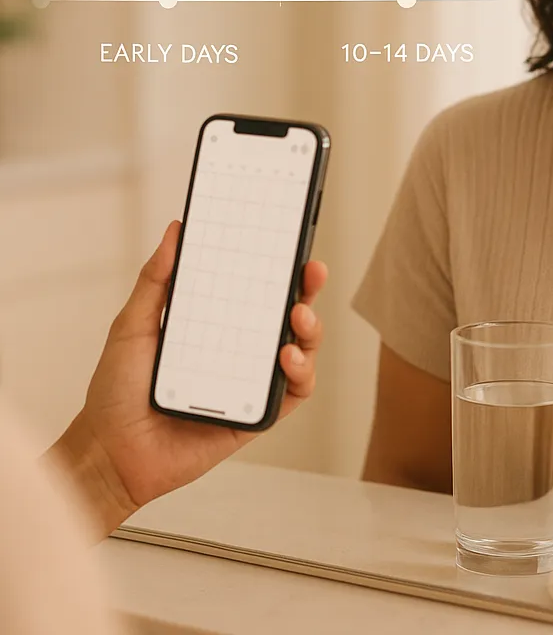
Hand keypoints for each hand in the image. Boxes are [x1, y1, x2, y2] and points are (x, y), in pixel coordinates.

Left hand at [53, 220, 326, 528]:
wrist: (109, 453)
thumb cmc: (117, 391)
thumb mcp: (133, 325)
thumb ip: (155, 279)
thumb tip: (175, 231)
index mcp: (216, 324)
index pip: (256, 289)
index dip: (278, 266)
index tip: (289, 242)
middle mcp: (241, 349)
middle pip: (288, 313)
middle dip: (308, 289)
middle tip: (311, 270)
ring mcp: (252, 381)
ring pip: (301, 348)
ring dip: (310, 329)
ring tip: (299, 316)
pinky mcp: (258, 415)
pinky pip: (295, 392)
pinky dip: (301, 372)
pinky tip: (287, 358)